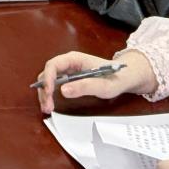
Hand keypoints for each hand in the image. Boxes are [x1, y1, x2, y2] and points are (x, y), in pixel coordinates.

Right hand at [33, 50, 155, 114]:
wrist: (124, 77)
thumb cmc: (116, 78)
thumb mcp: (104, 85)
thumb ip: (85, 87)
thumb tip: (63, 90)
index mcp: (75, 59)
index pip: (53, 65)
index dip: (48, 78)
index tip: (48, 92)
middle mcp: (68, 63)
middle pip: (48, 73)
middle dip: (44, 89)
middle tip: (47, 106)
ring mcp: (67, 71)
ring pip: (48, 80)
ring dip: (45, 94)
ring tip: (47, 108)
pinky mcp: (68, 79)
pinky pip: (54, 85)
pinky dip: (50, 95)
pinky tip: (50, 104)